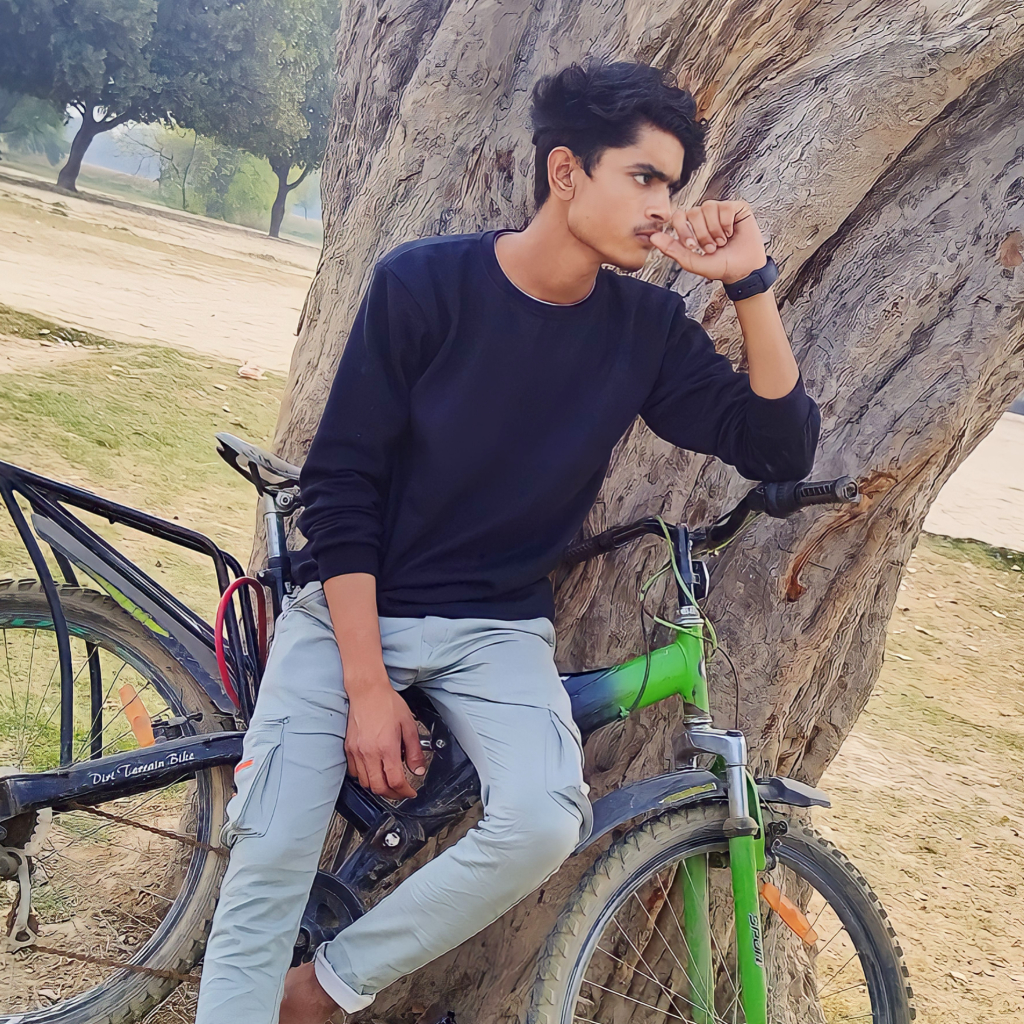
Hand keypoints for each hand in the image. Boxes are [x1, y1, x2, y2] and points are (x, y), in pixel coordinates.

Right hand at [345, 671, 425, 799]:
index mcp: (387, 747)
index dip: (405, 792)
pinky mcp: (349, 748)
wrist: (367, 691)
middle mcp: (370, 753)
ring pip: (365, 783)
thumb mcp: (409, 725)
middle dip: (392, 794)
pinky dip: (365, 778)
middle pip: (379, 788)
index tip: (410, 792)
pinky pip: (355, 772)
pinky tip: (373, 772)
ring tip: (388, 783)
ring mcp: (357, 752)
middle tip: (401, 792)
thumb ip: (414, 751)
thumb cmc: (387, 703)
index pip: (395, 781)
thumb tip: (418, 769)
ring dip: (378, 787)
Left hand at [650, 200, 767, 285]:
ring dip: (714, 230)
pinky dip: (727, 223)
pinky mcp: (736, 208)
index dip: (683, 231)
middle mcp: (705, 216)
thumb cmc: (720, 266)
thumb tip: (653, 237)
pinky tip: (731, 233)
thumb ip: (672, 249)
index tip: (692, 246)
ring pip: (708, 207)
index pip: (678, 216)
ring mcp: (720, 210)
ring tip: (722, 242)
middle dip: (702, 235)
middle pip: (693, 212)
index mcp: (692, 227)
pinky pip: (725, 207)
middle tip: (712, 247)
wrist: (743, 270)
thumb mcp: (692, 261)